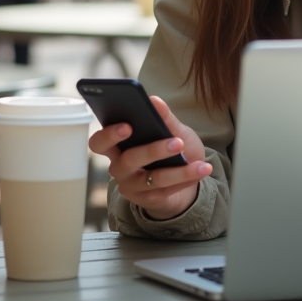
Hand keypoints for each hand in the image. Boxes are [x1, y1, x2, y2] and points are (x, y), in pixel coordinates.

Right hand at [89, 96, 212, 220]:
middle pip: (127, 161)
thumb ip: (163, 118)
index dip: (109, 135)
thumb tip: (154, 100)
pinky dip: (187, 177)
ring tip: (198, 159)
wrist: (182, 179)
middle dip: (152, 150)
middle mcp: (119, 167)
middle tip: (175, 142)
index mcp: (116, 146)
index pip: (99, 142)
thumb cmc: (171, 150)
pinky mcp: (148, 200)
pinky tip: (202, 169)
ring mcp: (132, 186)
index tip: (128, 125)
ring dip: (177, 169)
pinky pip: (167, 190)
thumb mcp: (172, 130)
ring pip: (151, 178)